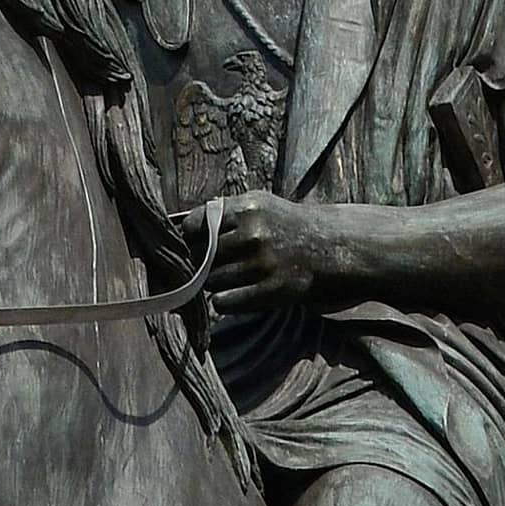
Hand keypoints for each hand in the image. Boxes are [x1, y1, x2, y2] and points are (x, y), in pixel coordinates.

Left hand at [204, 187, 348, 303]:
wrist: (325, 247)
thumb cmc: (282, 224)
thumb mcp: (257, 204)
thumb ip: (222, 211)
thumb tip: (179, 227)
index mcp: (248, 208)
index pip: (195, 226)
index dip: (190, 238)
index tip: (194, 245)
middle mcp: (254, 233)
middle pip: (200, 256)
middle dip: (201, 263)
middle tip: (212, 264)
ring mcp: (263, 263)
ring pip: (211, 281)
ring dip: (214, 283)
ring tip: (230, 276)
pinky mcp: (270, 290)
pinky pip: (224, 301)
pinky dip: (223, 300)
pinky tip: (234, 293)